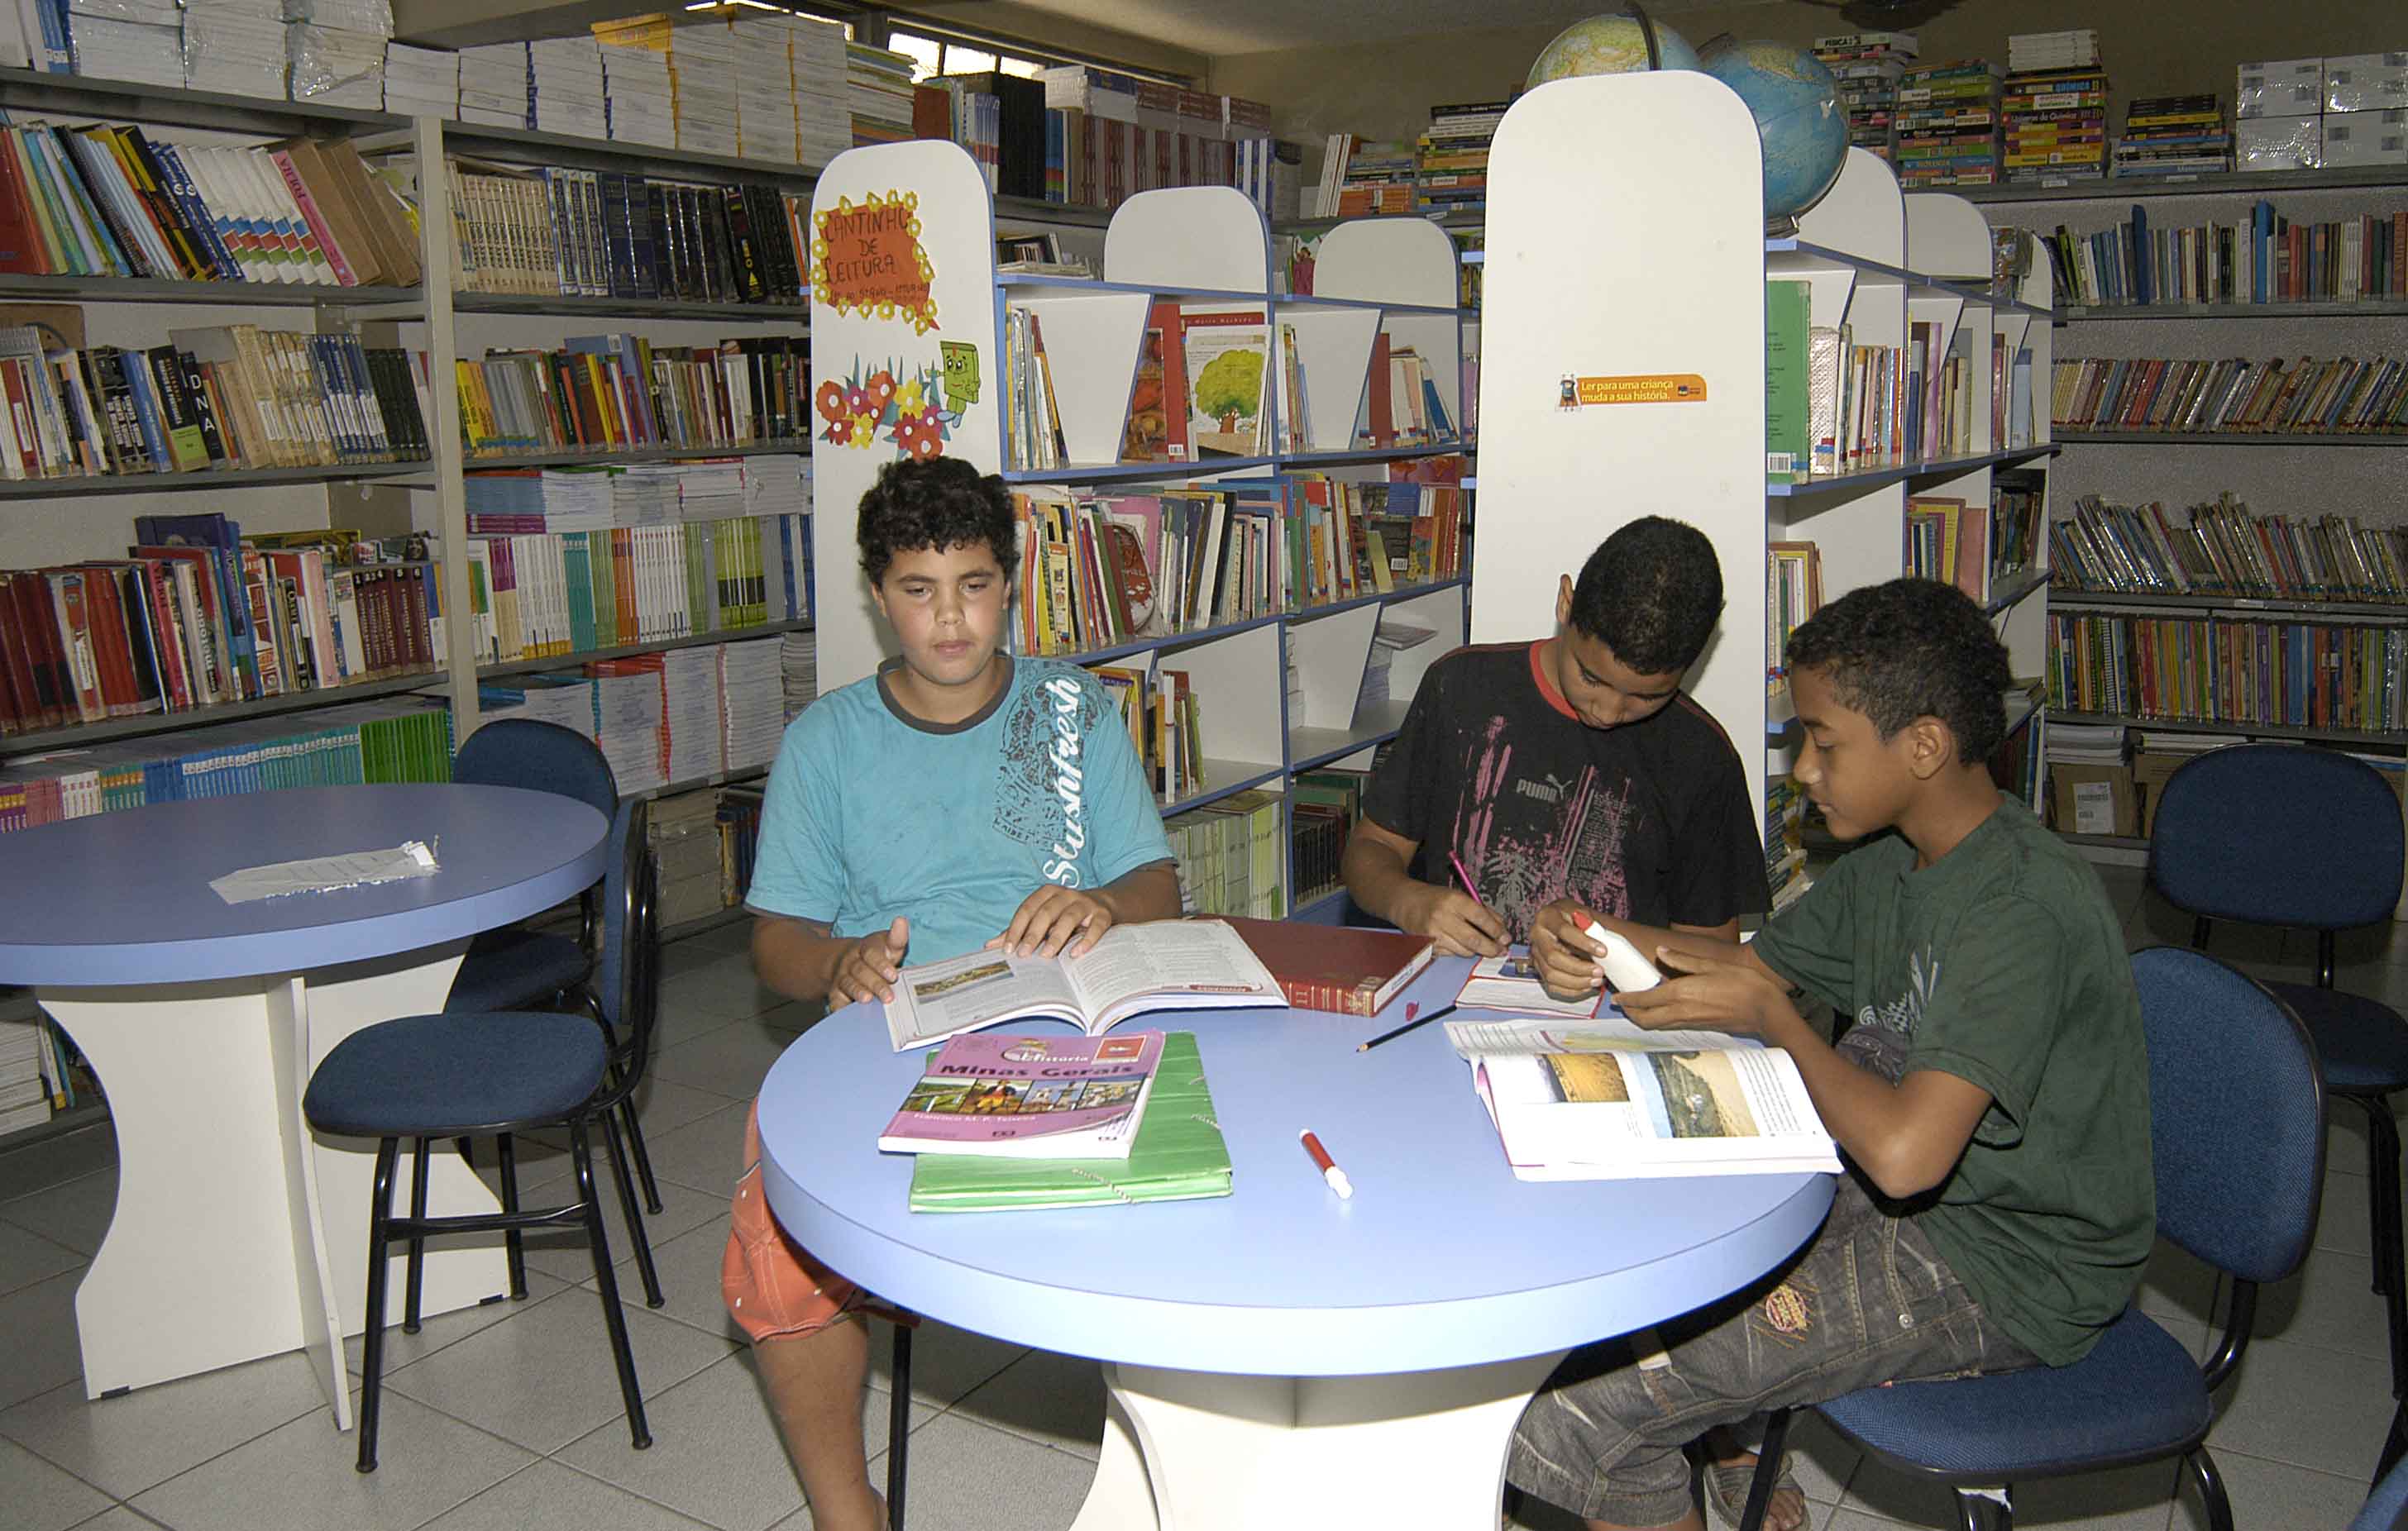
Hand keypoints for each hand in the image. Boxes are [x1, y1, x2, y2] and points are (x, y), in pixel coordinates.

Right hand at [830, 917, 908, 1006]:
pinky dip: (840, 1008)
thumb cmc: (877, 955)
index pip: (872, 954)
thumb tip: (901, 921)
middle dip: (875, 984)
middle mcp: (851, 961)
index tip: (893, 975)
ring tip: (867, 1000)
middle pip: (861, 971)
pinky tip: (846, 1014)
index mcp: (866, 948)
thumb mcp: (887, 944)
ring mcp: (841, 977)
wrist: (848, 961)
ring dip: (857, 992)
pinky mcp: (835, 992)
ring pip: (848, 984)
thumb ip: (897, 937)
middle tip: (888, 997)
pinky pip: (835, 1000)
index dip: (881, 964)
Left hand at [989, 884, 1114, 957]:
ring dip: (1057, 937)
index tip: (1007, 949)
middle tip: (1024, 954)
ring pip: (1069, 917)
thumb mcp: (1042, 919)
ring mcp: (1085, 903)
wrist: (1103, 905)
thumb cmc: (1064, 915)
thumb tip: (990, 945)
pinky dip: (1086, 940)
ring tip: (1048, 955)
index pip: (1027, 909)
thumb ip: (1019, 930)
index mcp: (1047, 893)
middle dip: (1033, 934)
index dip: (1016, 928)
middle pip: (1046, 912)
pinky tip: (1076, 953)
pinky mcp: (1102, 915)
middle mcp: (1066, 895)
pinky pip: (1095, 927)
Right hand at [1397, 882, 1507, 957]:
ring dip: (1477, 951)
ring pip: (1464, 950)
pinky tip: (1460, 944)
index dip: (1497, 931)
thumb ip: (1482, 911)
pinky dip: (1460, 951)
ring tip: (1482, 947)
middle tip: (1500, 951)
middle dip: (1491, 948)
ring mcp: (1433, 933)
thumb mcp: (1459, 896)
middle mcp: (1443, 916)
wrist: (1405, 902)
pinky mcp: (1428, 945)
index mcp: (1453, 899)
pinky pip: (1452, 954)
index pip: (1481, 918)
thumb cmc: (1435, 898)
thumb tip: (1501, 930)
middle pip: (1474, 939)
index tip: (1505, 938)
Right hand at [1530, 900, 1605, 998]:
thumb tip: (1595, 931)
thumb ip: (1589, 921)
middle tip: (1600, 971)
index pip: (1563, 931)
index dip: (1583, 942)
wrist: (1565, 923)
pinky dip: (1572, 990)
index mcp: (1547, 916)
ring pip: (1551, 975)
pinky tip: (1587, 986)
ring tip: (1597, 980)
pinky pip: (1552, 986)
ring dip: (1577, 982)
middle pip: (1553, 957)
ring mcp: (1536, 954)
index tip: (1603, 951)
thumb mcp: (1582, 912)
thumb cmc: (1574, 917)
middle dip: (1579, 968)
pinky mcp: (1539, 969)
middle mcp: (1537, 935)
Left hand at [1615, 945, 1788, 1036]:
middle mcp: (1682, 1012)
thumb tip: (1661, 952)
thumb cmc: (1742, 983)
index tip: (1616, 997)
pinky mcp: (1700, 1027)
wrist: (1765, 1010)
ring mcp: (1691, 1022)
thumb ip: (1683, 960)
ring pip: (1659, 1025)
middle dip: (1632, 1014)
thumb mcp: (1711, 965)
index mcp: (1681, 994)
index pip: (1646, 999)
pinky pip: (1672, 1026)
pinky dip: (1661, 1020)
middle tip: (1623, 1005)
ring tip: (1637, 1008)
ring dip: (1645, 1018)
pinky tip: (1663, 1010)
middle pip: (1647, 1020)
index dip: (1628, 999)